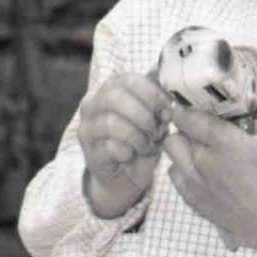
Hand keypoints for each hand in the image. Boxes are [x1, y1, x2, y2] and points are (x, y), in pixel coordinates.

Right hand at [77, 70, 169, 217]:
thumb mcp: (154, 116)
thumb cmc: (142, 139)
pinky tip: (132, 155)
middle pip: (114, 97)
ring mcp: (87, 128)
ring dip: (137, 136)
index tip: (167, 110)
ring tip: (147, 145)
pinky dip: (128, 152)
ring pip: (111, 123)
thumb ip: (159, 99)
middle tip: (157, 130)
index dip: (152, 94)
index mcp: (111, 88)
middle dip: (143, 114)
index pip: (129, 80)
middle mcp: (93, 104)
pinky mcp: (89, 152)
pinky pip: (110, 147)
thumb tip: (169, 87)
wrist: (126, 175)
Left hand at [163, 83, 256, 256]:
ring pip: (172, 152)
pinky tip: (198, 167)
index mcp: (223, 143)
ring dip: (181, 146)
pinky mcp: (191, 199)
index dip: (186, 108)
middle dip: (184, 126)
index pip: (188, 117)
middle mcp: (203, 161)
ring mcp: (194, 182)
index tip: (190, 104)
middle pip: (175, 133)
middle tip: (197, 125)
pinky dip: (181, 167)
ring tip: (197, 146)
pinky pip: (173, 174)